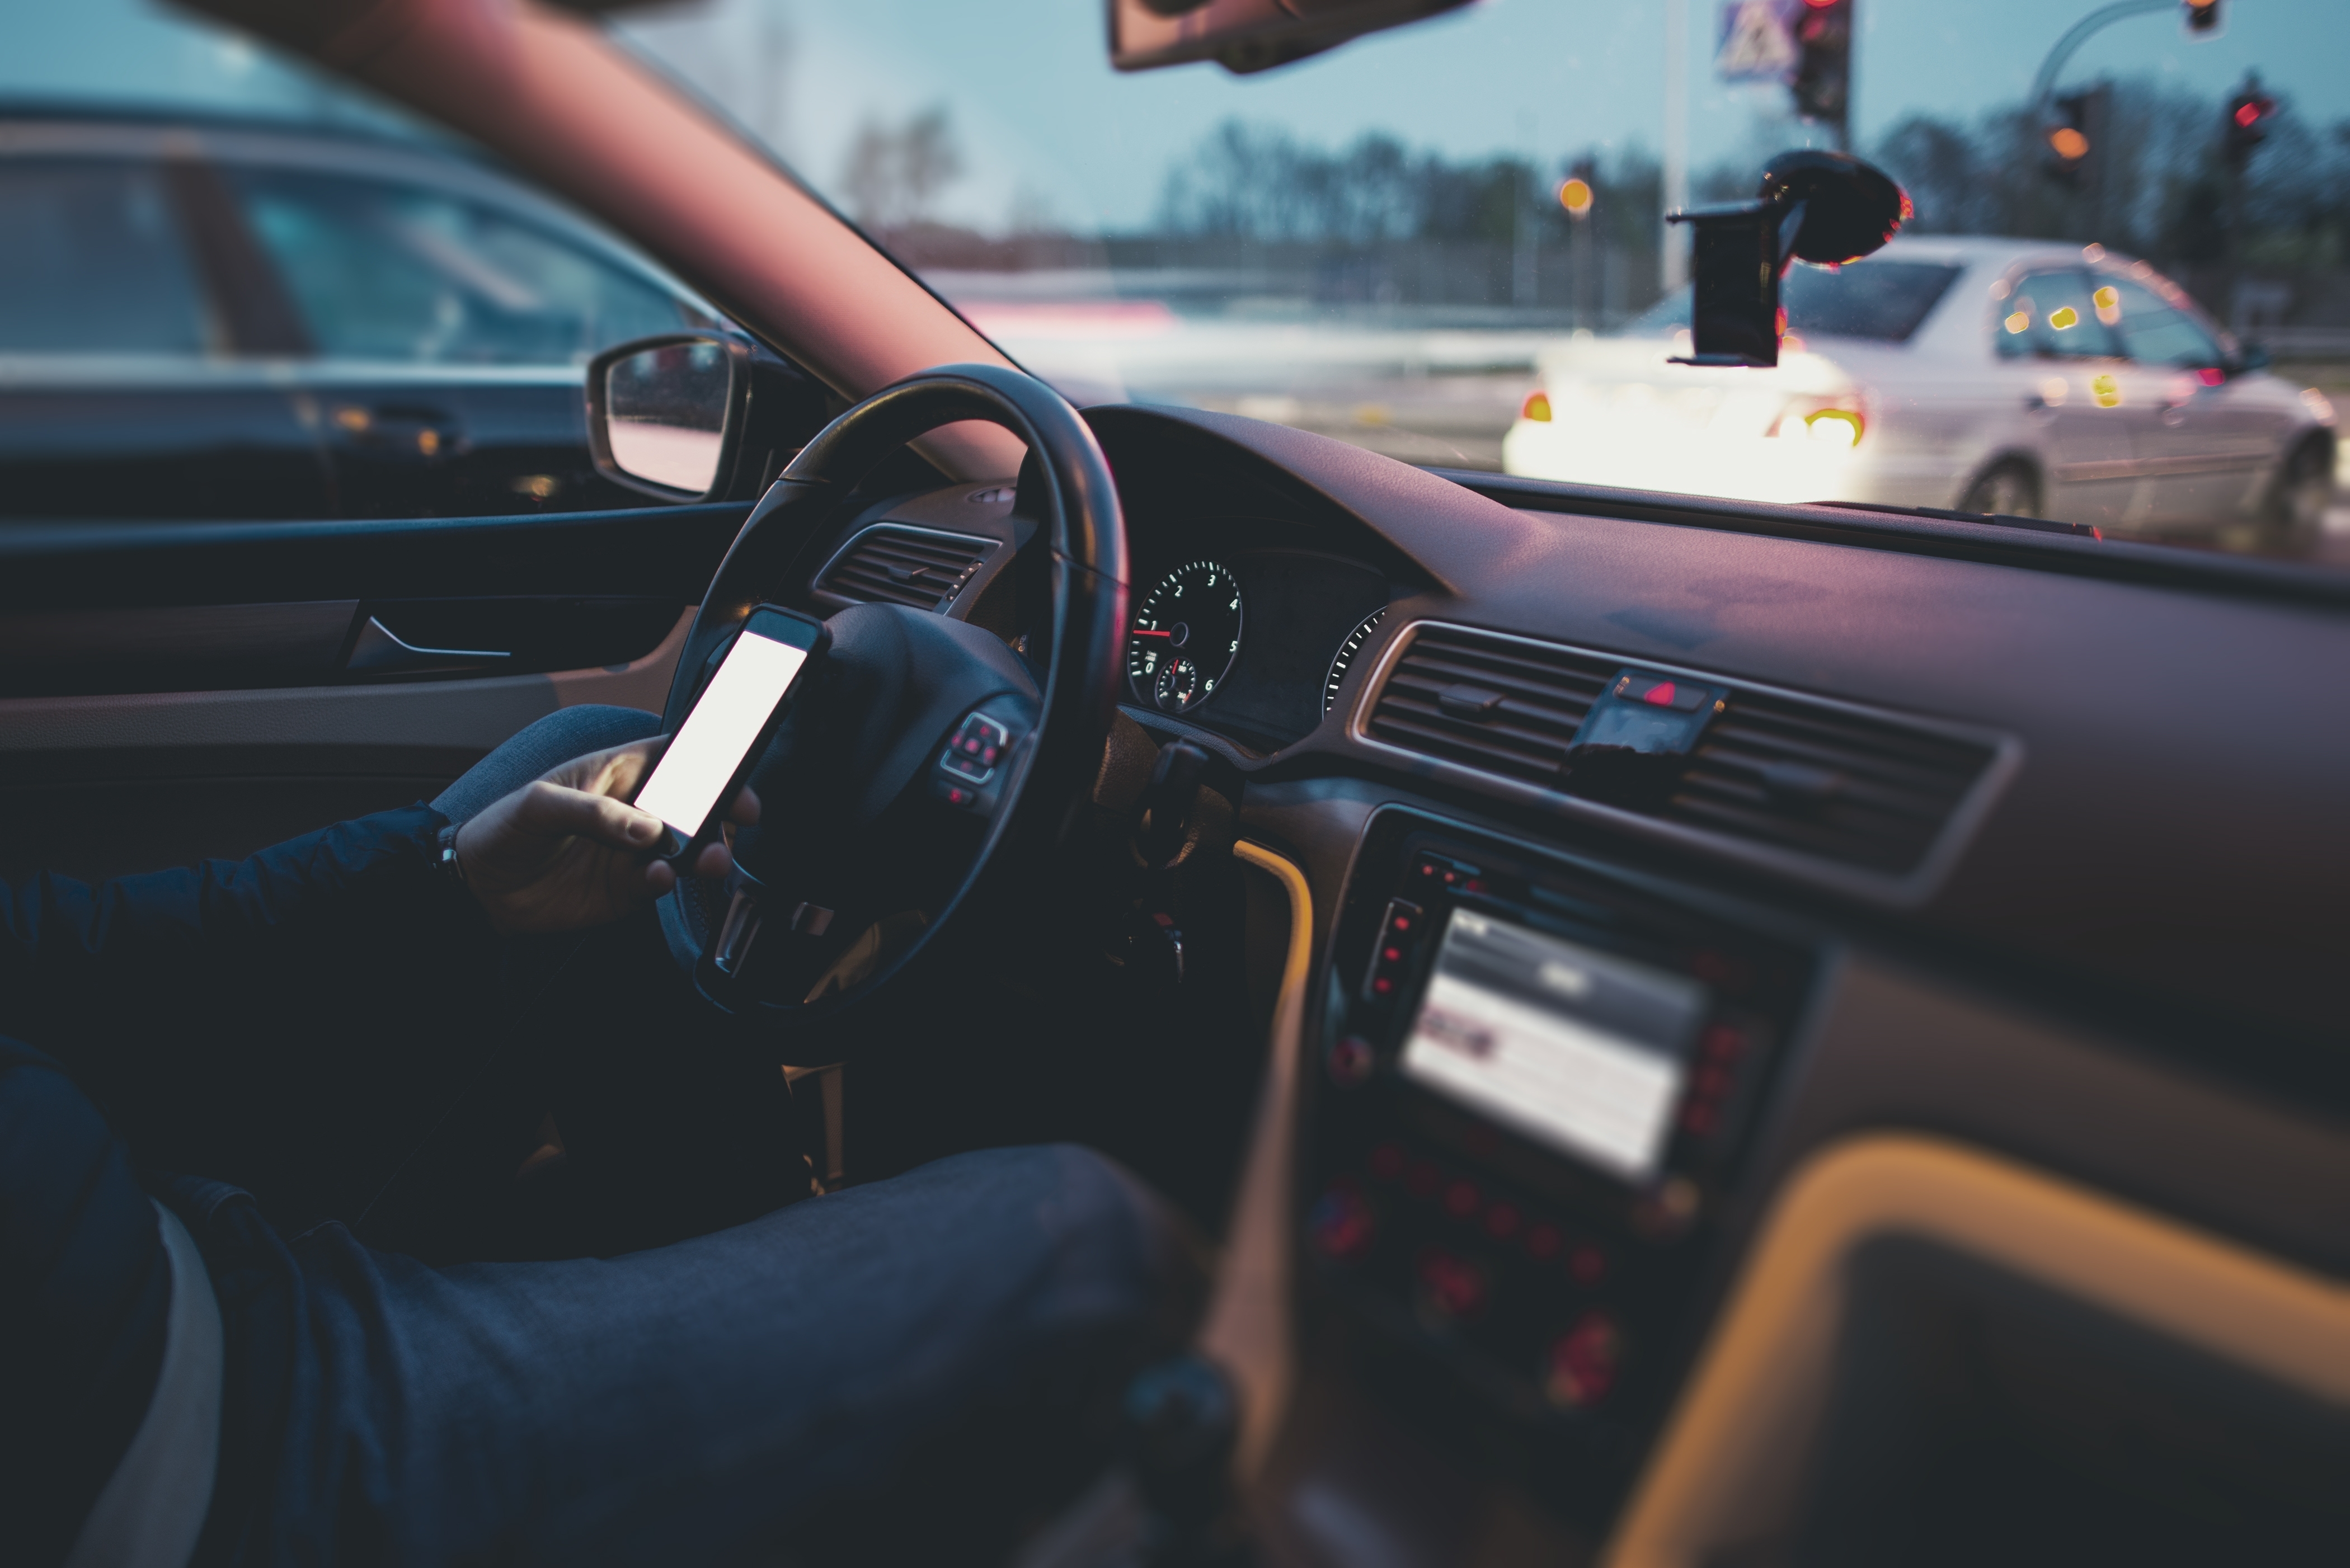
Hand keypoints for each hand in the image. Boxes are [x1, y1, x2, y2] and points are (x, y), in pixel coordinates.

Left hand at [453, 738, 759, 934]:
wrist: (477, 888)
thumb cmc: (503, 829)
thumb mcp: (540, 804)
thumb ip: (596, 812)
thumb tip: (648, 830)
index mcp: (617, 774)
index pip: (673, 758)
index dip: (708, 761)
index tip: (733, 772)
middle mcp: (633, 812)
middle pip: (692, 807)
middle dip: (721, 813)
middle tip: (738, 821)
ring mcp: (633, 853)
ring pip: (686, 850)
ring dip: (705, 854)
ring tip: (710, 861)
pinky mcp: (626, 890)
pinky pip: (658, 885)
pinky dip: (666, 883)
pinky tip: (658, 880)